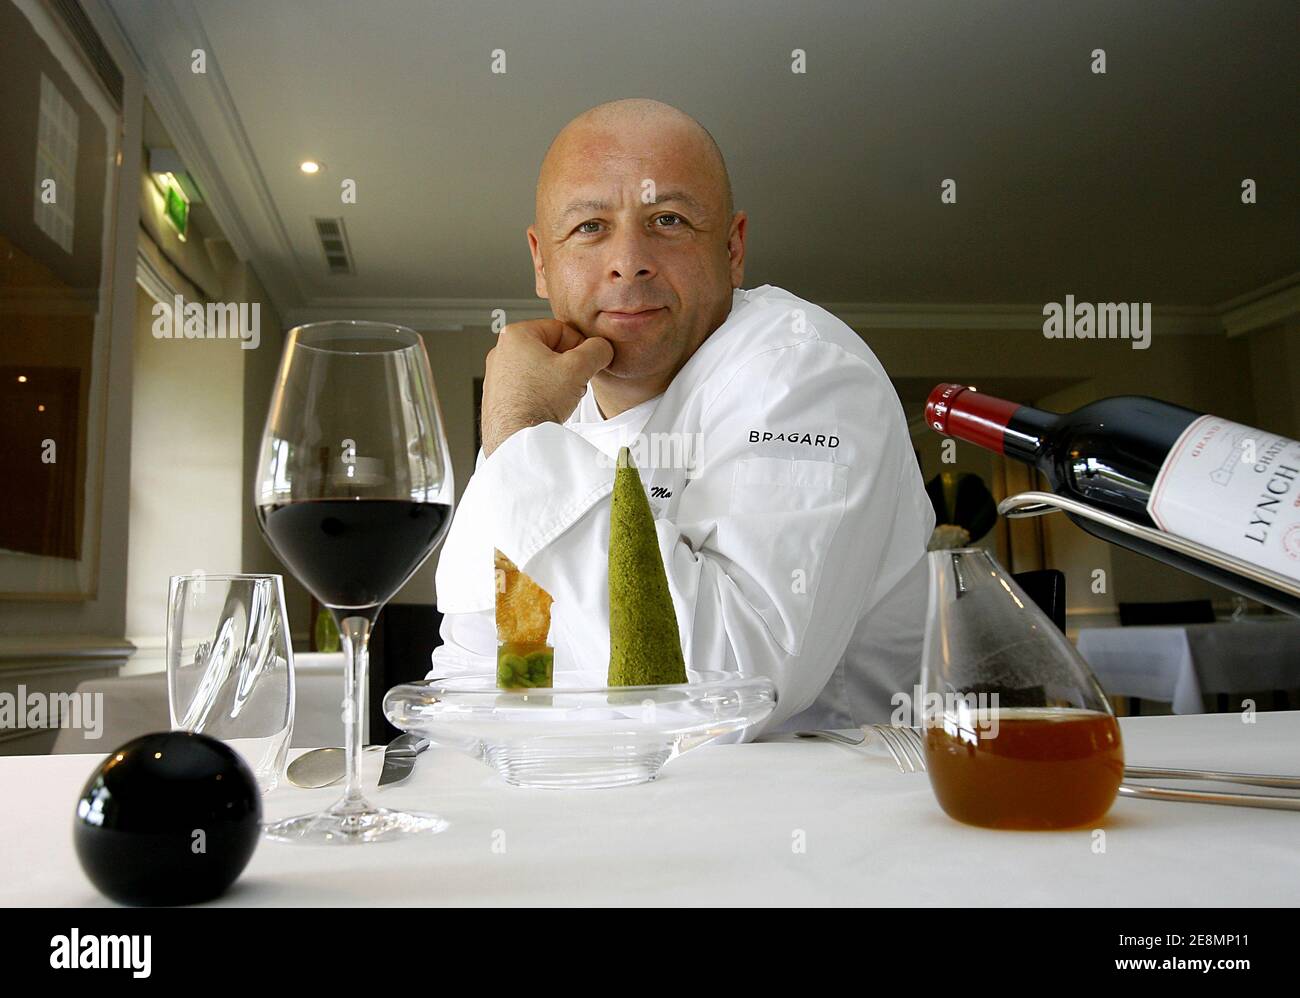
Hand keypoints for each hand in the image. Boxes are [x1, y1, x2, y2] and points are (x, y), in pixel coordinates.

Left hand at [481, 319, 613, 455]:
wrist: (516, 438)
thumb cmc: (536, 402)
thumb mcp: (579, 368)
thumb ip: (597, 350)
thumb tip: (602, 348)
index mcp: (515, 335)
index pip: (560, 329)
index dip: (581, 346)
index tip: (588, 361)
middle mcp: (501, 352)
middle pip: (549, 350)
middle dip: (569, 366)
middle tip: (577, 381)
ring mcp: (497, 376)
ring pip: (540, 369)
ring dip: (558, 381)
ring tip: (564, 397)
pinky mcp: (499, 397)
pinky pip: (528, 387)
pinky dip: (543, 394)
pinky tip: (550, 407)